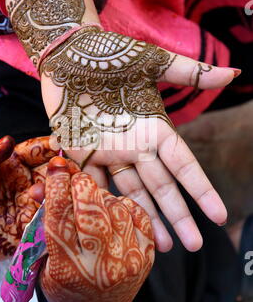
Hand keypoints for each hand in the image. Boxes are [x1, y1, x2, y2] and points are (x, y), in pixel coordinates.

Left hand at [0, 136, 54, 265]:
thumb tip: (7, 140)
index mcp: (14, 164)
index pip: (38, 151)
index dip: (51, 146)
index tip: (62, 143)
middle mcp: (26, 183)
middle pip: (53, 174)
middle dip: (64, 172)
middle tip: (70, 172)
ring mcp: (29, 206)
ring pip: (55, 198)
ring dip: (60, 196)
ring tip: (59, 195)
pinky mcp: (29, 229)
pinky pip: (48, 224)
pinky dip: (56, 220)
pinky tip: (59, 217)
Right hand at [38, 156, 153, 301]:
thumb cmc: (64, 286)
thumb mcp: (45, 259)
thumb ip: (44, 222)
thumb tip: (39, 185)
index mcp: (67, 267)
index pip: (60, 217)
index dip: (57, 187)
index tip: (56, 167)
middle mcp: (100, 265)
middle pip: (90, 210)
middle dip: (81, 185)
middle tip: (76, 178)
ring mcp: (127, 260)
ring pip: (115, 207)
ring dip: (102, 196)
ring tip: (93, 200)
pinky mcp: (146, 256)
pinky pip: (137, 214)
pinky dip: (123, 205)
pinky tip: (113, 208)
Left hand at [40, 27, 239, 251]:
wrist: (67, 54)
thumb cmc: (110, 54)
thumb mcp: (151, 62)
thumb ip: (189, 72)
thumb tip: (233, 72)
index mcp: (155, 129)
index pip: (184, 166)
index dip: (201, 190)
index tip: (218, 215)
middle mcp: (135, 147)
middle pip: (161, 187)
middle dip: (177, 216)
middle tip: (194, 246)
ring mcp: (109, 153)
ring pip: (131, 193)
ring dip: (145, 218)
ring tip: (159, 246)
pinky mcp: (82, 154)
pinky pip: (94, 184)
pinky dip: (104, 204)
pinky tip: (117, 228)